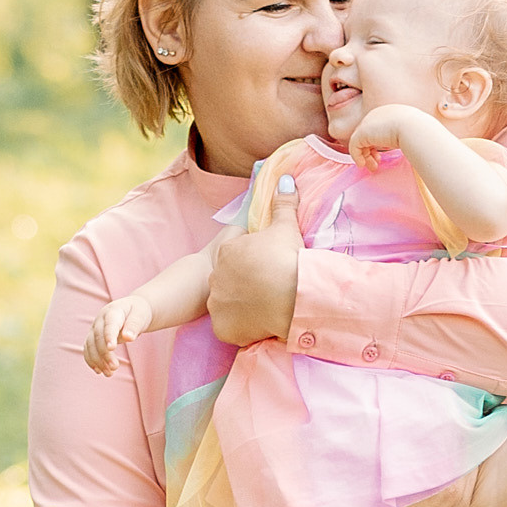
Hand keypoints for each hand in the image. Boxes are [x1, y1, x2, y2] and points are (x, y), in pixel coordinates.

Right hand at [84, 288, 152, 374]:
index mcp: (113, 311)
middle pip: (98, 337)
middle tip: (115, 367)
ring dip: (97, 360)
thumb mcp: (141, 316)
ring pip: (90, 345)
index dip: (109, 336)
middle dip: (104, 353)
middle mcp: (100, 320)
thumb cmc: (138, 312)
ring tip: (109, 373)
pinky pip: (88, 350)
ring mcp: (94, 328)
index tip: (112, 348)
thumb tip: (129, 337)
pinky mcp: (93, 337)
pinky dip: (92, 361)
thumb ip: (134, 325)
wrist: (132, 310)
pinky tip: (100, 371)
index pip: (109, 324)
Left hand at [207, 173, 300, 345]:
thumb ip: (283, 204)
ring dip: (241, 307)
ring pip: (227, 305)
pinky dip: (241, 328)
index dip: (252, 261)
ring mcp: (217, 304)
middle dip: (244, 284)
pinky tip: (258, 324)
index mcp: (226, 251)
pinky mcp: (223, 328)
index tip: (268, 266)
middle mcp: (215, 276)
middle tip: (268, 288)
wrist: (290, 295)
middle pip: (229, 280)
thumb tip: (286, 178)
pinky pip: (230, 328)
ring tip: (264, 308)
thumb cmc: (287, 258)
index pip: (235, 256)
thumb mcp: (285, 227)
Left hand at [346, 106, 409, 164]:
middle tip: (375, 165)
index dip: (376, 144)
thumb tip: (403, 144)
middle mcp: (376, 114)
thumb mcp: (409, 131)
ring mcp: (367, 122)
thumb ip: (402, 135)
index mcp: (387, 112)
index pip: (376, 129)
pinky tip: (362, 165)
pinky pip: (354, 146)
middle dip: (369, 152)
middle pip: (366, 135)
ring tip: (372, 168)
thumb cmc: (418, 131)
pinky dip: (356, 157)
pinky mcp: (361, 132)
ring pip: (359, 141)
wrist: (413, 128)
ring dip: (364, 156)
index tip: (381, 157)